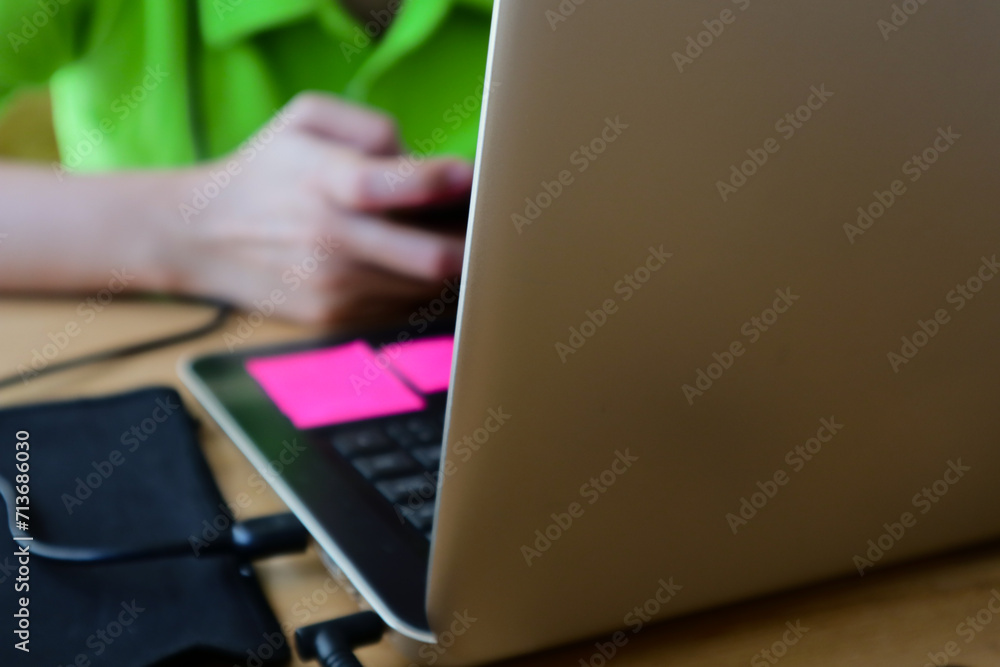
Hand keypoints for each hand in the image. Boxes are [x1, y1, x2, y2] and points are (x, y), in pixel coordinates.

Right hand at [162, 93, 471, 323]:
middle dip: (473, 243)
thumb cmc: (267, 170)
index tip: (470, 175)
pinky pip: (403, 306)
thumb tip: (421, 159)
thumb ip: (369, 127)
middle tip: (490, 225)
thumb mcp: (304, 120)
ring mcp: (332, 287)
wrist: (201, 237)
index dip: (433, 182)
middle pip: (428, 258)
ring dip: (452, 266)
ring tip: (451, 237)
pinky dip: (420, 287)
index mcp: (320, 180)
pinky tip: (412, 263)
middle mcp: (328, 239)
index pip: (379, 184)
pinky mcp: (335, 318)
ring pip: (427, 287)